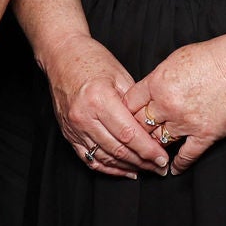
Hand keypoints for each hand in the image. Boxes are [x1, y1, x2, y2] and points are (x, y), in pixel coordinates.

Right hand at [41, 33, 170, 176]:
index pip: (129, 134)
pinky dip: (108, 168)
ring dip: (128, 167)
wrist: (61, 55)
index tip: (163, 158)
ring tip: (146, 169)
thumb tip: (152, 128)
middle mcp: (84, 116)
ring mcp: (74, 127)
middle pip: (118, 149)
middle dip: (143, 162)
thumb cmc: (92, 59)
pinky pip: (89, 159)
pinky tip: (124, 169)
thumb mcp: (120, 75)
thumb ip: (135, 104)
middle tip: (160, 167)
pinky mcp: (69, 133)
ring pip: (105, 158)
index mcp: (99, 99)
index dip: (149, 150)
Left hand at [122, 32, 225, 175]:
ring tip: (151, 153)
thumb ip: (160, 78)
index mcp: (158, 82)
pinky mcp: (206, 135)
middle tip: (134, 137)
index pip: (129, 103)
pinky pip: (186, 156)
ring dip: (155, 146)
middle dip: (136, 130)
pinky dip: (178, 164)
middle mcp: (168, 104)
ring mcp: (186, 122)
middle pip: (140, 124)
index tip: (125, 117)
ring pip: (159, 141)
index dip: (125, 110)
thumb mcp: (178, 58)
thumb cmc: (216, 55)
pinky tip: (173, 168)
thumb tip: (148, 90)